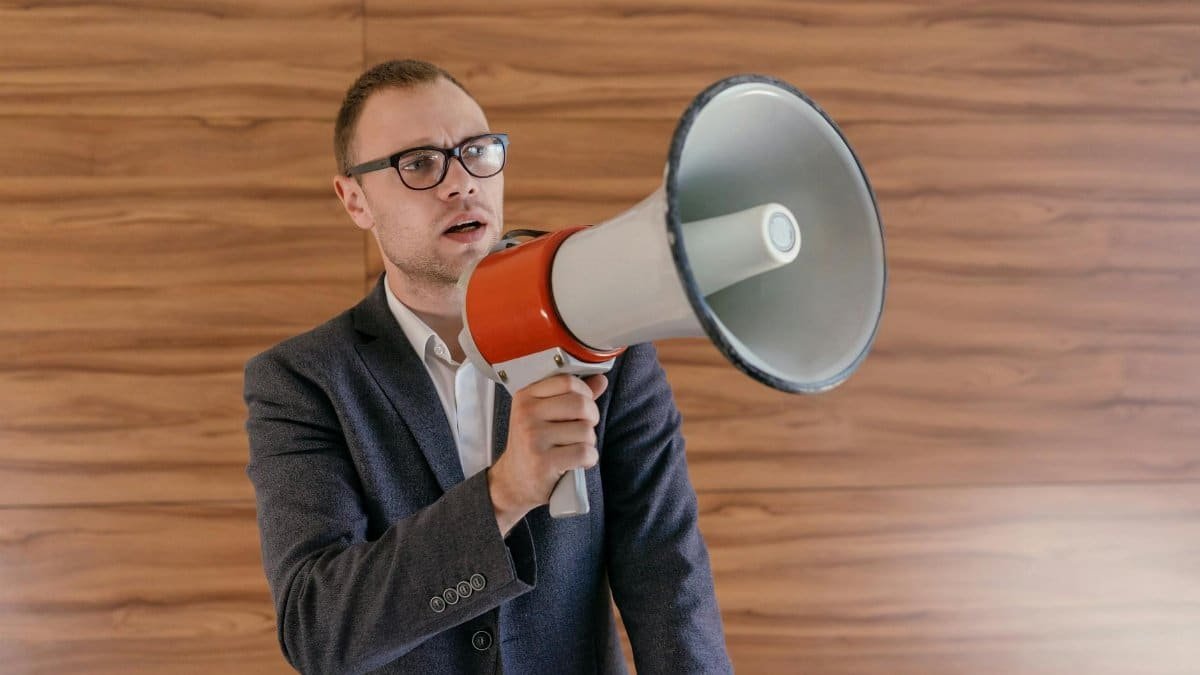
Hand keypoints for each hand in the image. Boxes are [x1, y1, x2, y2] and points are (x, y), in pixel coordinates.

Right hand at [487, 373, 607, 535]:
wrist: (513, 481)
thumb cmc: (533, 446)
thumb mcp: (545, 415)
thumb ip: (572, 395)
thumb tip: (601, 380)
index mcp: (526, 397)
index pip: (568, 382)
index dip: (585, 393)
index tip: (583, 405)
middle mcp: (526, 414)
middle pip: (581, 404)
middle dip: (591, 418)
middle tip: (583, 428)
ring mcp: (533, 438)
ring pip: (586, 430)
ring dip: (589, 442)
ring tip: (574, 447)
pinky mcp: (543, 462)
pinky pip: (584, 453)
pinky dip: (589, 459)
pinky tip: (576, 461)